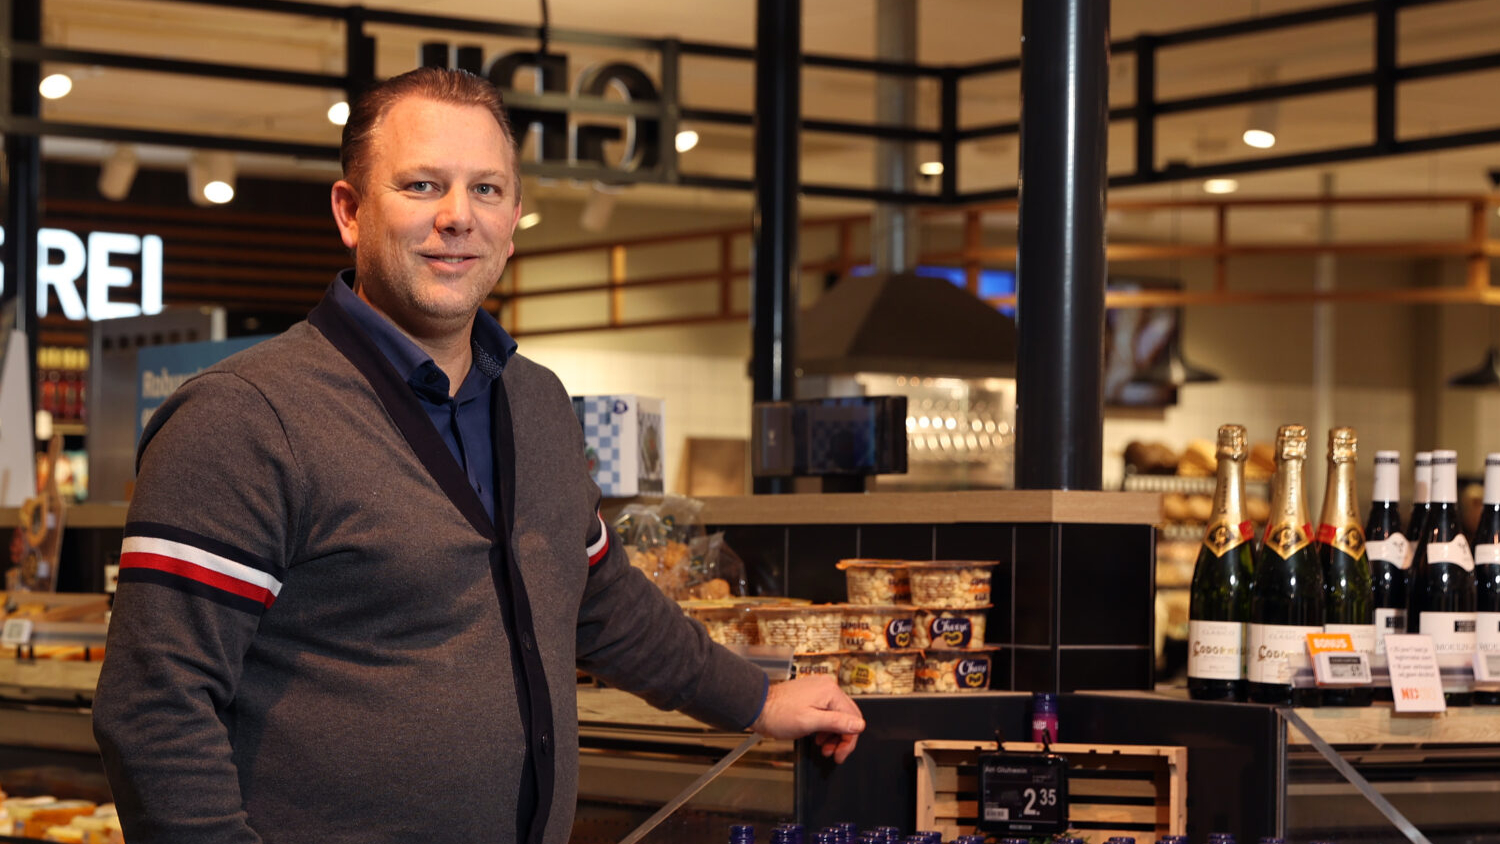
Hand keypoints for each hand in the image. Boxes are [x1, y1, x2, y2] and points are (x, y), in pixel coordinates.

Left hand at [750, 675, 864, 762]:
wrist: (758, 707)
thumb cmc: (778, 714)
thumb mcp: (809, 722)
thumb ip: (836, 723)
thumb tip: (859, 725)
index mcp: (830, 692)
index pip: (853, 719)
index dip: (849, 741)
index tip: (840, 755)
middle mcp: (828, 688)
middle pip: (848, 717)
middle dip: (842, 738)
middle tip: (833, 754)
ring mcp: (820, 691)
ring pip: (838, 716)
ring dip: (834, 735)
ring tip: (824, 747)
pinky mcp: (812, 696)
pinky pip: (828, 712)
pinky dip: (826, 727)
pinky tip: (818, 737)